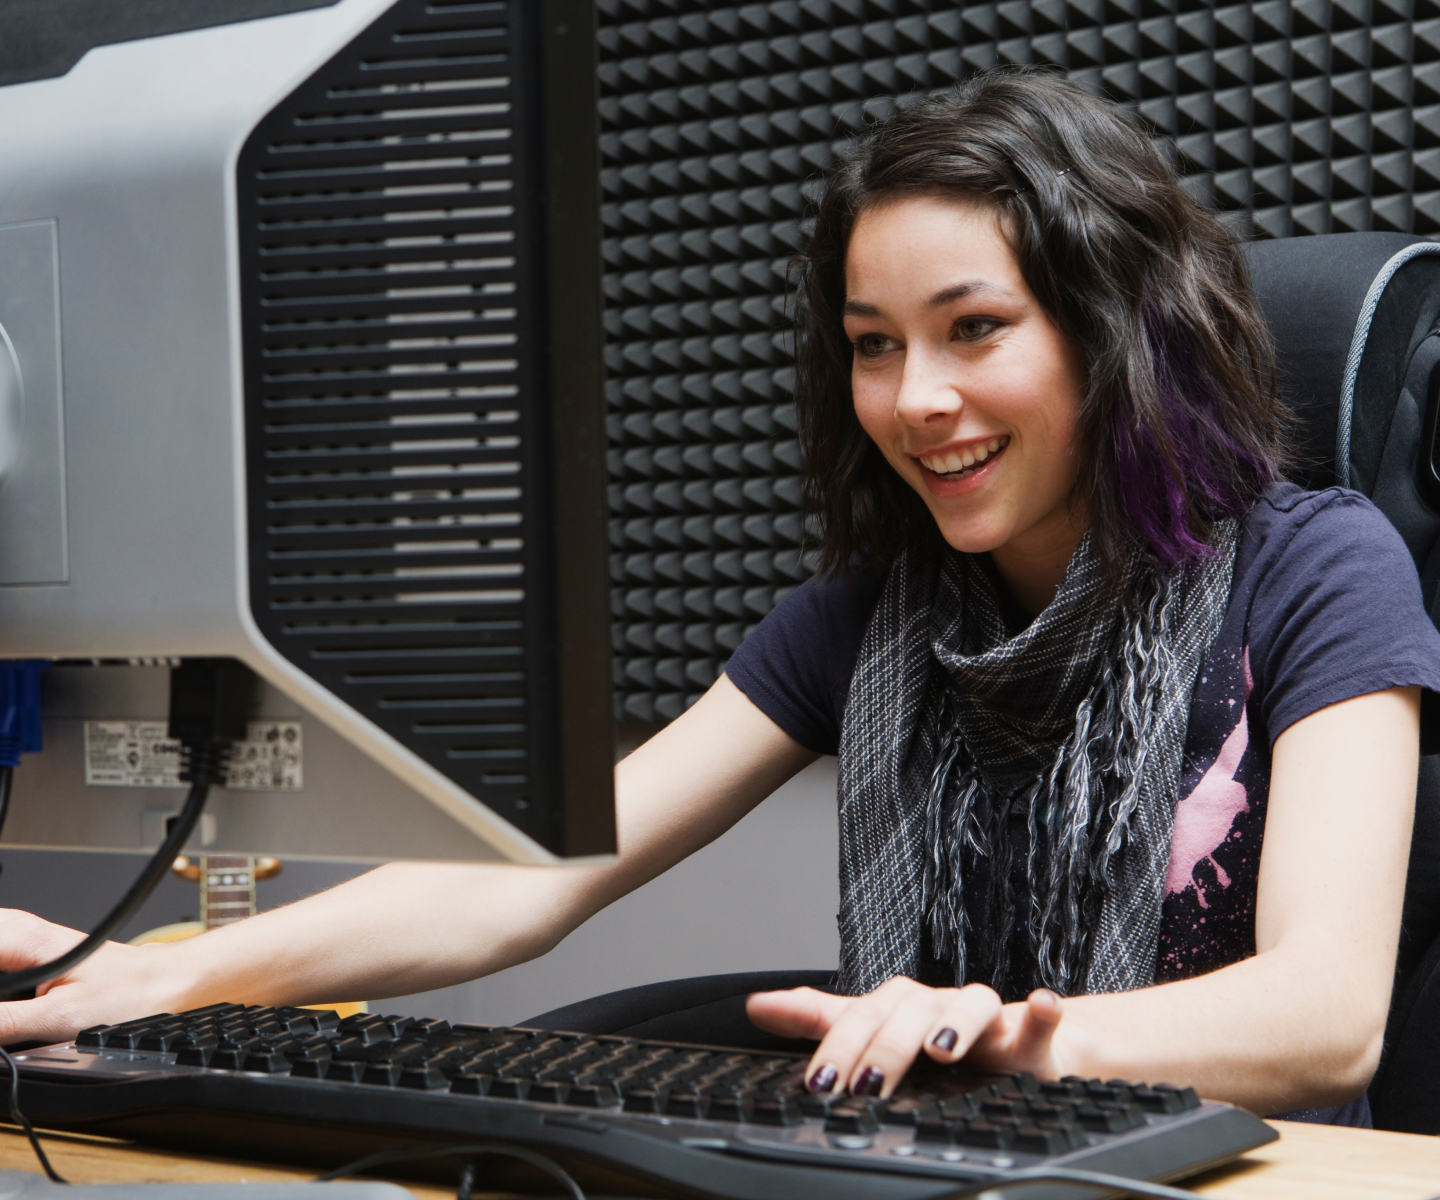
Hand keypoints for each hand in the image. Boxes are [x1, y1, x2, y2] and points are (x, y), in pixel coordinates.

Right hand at [0, 910, 184, 1045]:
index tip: (1, 1017)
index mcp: (19, 937)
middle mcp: (19, 932)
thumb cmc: (131, 993)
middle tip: (10, 1020)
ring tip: (17, 1019)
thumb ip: (0, 1024)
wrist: (168, 985)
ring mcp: (24, 945)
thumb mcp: (57, 1018)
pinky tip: (11, 1014)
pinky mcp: (31, 960)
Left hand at [746, 975, 1071, 1097]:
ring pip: (972, 1004)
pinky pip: (1039, 1020)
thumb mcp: (876, 1029)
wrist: (1014, 1044)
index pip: (862, 1016)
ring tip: (940, 1048)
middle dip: (886, 1048)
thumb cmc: (939, 1038)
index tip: (817, 1084)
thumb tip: (758, 1004)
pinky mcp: (1029, 1037)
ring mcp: (985, 1018)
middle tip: (865, 1086)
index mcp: (901, 1005)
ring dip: (955, 1021)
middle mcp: (939, 1004)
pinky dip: (1042, 1013)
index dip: (837, 1046)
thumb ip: (821, 1019)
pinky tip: (1040, 1006)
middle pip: (909, 1012)